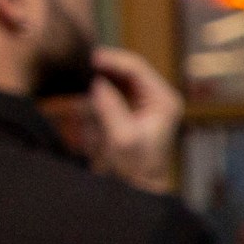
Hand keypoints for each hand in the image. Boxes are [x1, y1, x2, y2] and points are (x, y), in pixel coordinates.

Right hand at [86, 44, 183, 195]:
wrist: (139, 186)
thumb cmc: (136, 166)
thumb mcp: (121, 137)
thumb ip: (109, 107)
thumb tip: (95, 83)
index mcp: (164, 100)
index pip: (137, 68)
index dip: (112, 60)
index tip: (89, 57)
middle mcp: (157, 96)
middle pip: (127, 68)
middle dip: (104, 65)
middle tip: (79, 60)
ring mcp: (146, 100)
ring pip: (119, 76)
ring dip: (100, 73)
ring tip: (79, 69)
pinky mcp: (132, 107)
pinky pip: (114, 88)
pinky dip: (99, 85)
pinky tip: (83, 84)